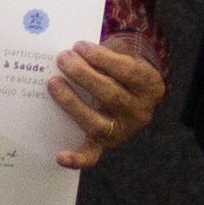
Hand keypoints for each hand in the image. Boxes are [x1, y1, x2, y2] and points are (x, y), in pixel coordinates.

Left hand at [47, 39, 164, 168]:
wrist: (136, 94)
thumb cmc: (123, 70)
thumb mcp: (125, 54)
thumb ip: (106, 52)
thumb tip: (75, 52)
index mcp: (149, 85)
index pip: (126, 72)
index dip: (101, 58)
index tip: (79, 46)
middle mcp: (140, 112)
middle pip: (110, 95)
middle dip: (83, 75)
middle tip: (63, 58)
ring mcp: (122, 131)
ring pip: (97, 123)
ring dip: (72, 103)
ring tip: (54, 83)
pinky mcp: (105, 144)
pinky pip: (92, 155)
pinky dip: (76, 158)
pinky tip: (59, 156)